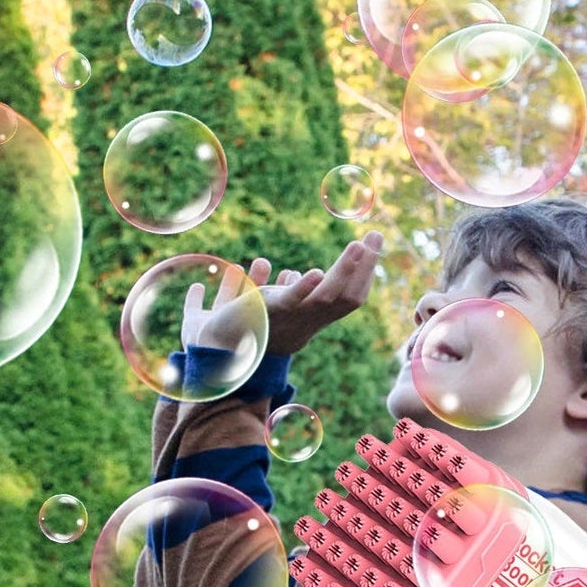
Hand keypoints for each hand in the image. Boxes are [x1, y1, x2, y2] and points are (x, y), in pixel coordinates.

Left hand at [180, 231, 383, 356]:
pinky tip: (317, 273)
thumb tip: (288, 273)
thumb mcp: (267, 307)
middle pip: (346, 298)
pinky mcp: (266, 314)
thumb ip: (281, 292)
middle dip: (365, 267)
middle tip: (376, 235)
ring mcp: (289, 320)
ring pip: (326, 299)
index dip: (364, 275)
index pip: (349, 299)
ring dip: (345, 272)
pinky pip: (290, 303)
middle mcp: (306, 323)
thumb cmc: (237, 329)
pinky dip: (304, 288)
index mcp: (310, 321)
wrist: (211, 350)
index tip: (372, 247)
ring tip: (358, 246)